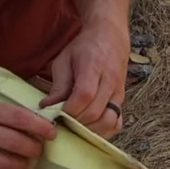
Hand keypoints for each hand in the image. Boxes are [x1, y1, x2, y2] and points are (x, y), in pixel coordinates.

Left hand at [44, 15, 129, 137]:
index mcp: (94, 65)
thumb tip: (47, 107)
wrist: (110, 37)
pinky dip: (104, 131)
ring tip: (74, 129)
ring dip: (90, 130)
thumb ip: (58, 85)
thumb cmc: (83, 48)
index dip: (69, 110)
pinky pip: (117, 123)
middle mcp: (110, 80)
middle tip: (61, 124)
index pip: (84, 95)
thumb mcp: (64, 60)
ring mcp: (119, 92)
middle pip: (95, 111)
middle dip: (76, 123)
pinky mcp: (122, 100)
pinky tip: (89, 129)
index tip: (56, 116)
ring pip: (108, 121)